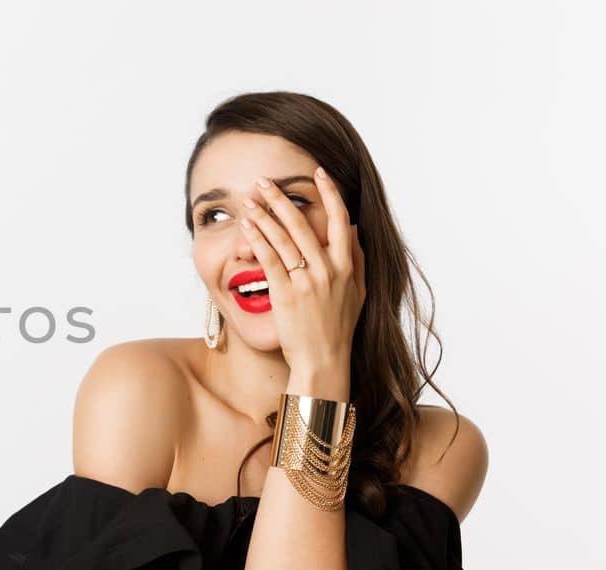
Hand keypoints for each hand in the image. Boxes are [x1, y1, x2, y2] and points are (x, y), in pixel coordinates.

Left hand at [237, 167, 365, 386]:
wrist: (325, 360)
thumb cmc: (339, 328)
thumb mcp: (359, 292)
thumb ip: (358, 259)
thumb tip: (353, 228)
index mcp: (347, 266)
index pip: (339, 218)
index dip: (329, 193)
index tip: (318, 173)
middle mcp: (328, 269)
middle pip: (302, 223)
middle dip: (281, 198)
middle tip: (264, 181)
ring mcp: (307, 281)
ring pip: (282, 238)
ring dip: (264, 214)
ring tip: (250, 199)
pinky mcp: (286, 294)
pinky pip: (269, 260)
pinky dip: (257, 240)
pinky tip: (246, 226)